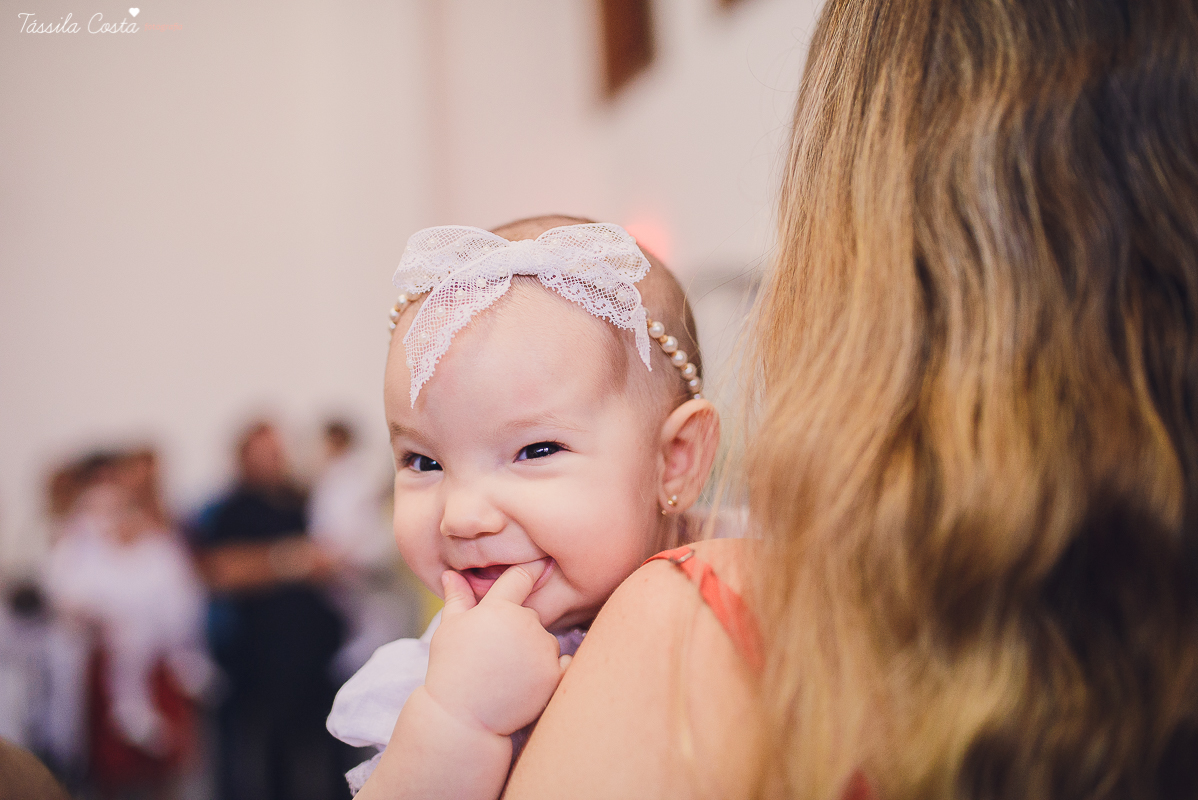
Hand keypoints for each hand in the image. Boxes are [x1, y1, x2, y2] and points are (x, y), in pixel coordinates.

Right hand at [424, 559, 567, 735]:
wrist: (462, 718)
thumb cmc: (451, 669)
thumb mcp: (450, 629)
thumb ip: (457, 597)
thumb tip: (450, 573)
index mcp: (499, 607)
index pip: (521, 576)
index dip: (531, 569)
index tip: (544, 561)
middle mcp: (525, 623)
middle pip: (532, 615)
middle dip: (519, 629)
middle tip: (496, 653)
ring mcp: (542, 649)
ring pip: (547, 640)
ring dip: (535, 651)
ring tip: (507, 672)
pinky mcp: (554, 674)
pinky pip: (565, 661)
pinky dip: (553, 668)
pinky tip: (531, 680)